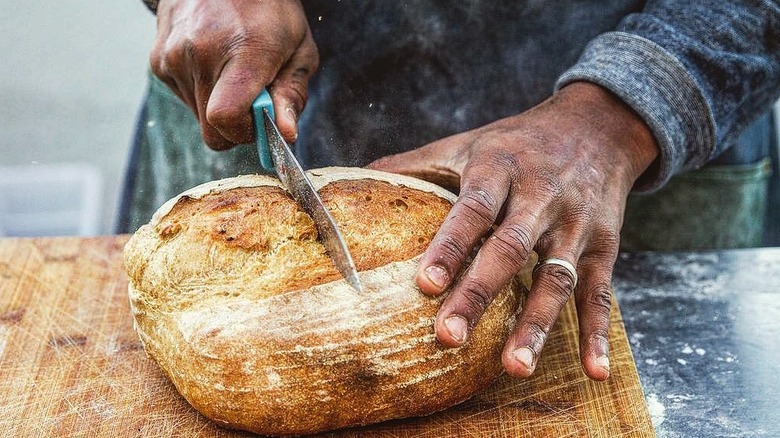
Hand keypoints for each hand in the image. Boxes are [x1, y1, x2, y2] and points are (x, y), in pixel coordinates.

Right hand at [150, 0, 318, 148]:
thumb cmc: (269, 10)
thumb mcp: (299, 49)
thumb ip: (292, 94)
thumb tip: (285, 134)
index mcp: (242, 50)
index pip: (225, 118)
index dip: (244, 132)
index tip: (261, 120)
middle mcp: (200, 53)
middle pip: (212, 128)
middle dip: (236, 124)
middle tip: (253, 97)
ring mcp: (173, 56)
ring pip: (198, 117)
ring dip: (219, 105)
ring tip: (233, 69)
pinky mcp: (158, 60)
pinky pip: (184, 98)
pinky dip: (202, 91)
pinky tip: (214, 63)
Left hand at [369, 82, 657, 379]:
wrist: (596, 127)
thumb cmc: (516, 143)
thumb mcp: (467, 143)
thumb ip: (416, 164)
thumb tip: (355, 177)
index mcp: (500, 168)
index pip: (473, 209)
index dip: (450, 245)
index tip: (425, 285)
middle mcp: (541, 196)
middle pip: (510, 249)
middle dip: (480, 293)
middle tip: (450, 336)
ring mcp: (576, 224)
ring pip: (557, 278)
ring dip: (537, 324)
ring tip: (514, 367)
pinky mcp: (605, 246)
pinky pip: (601, 294)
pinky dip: (597, 334)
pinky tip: (594, 371)